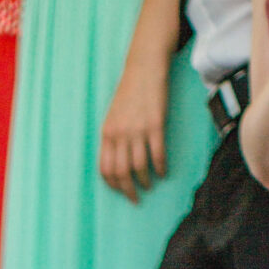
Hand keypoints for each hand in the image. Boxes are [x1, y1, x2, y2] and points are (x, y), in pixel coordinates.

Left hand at [99, 48, 169, 200]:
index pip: (105, 168)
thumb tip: (117, 162)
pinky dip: (161, 167)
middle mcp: (119, 134)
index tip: (120, 191)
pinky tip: (163, 173)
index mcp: (107, 134)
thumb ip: (113, 138)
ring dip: (144, 181)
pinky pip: (157, 154)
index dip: (113, 185)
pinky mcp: (155, 125)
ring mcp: (137, 130)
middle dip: (128, 190)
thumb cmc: (129, 94)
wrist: (144, 70)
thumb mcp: (113, 117)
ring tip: (149, 186)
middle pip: (121, 173)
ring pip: (139, 167)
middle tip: (135, 199)